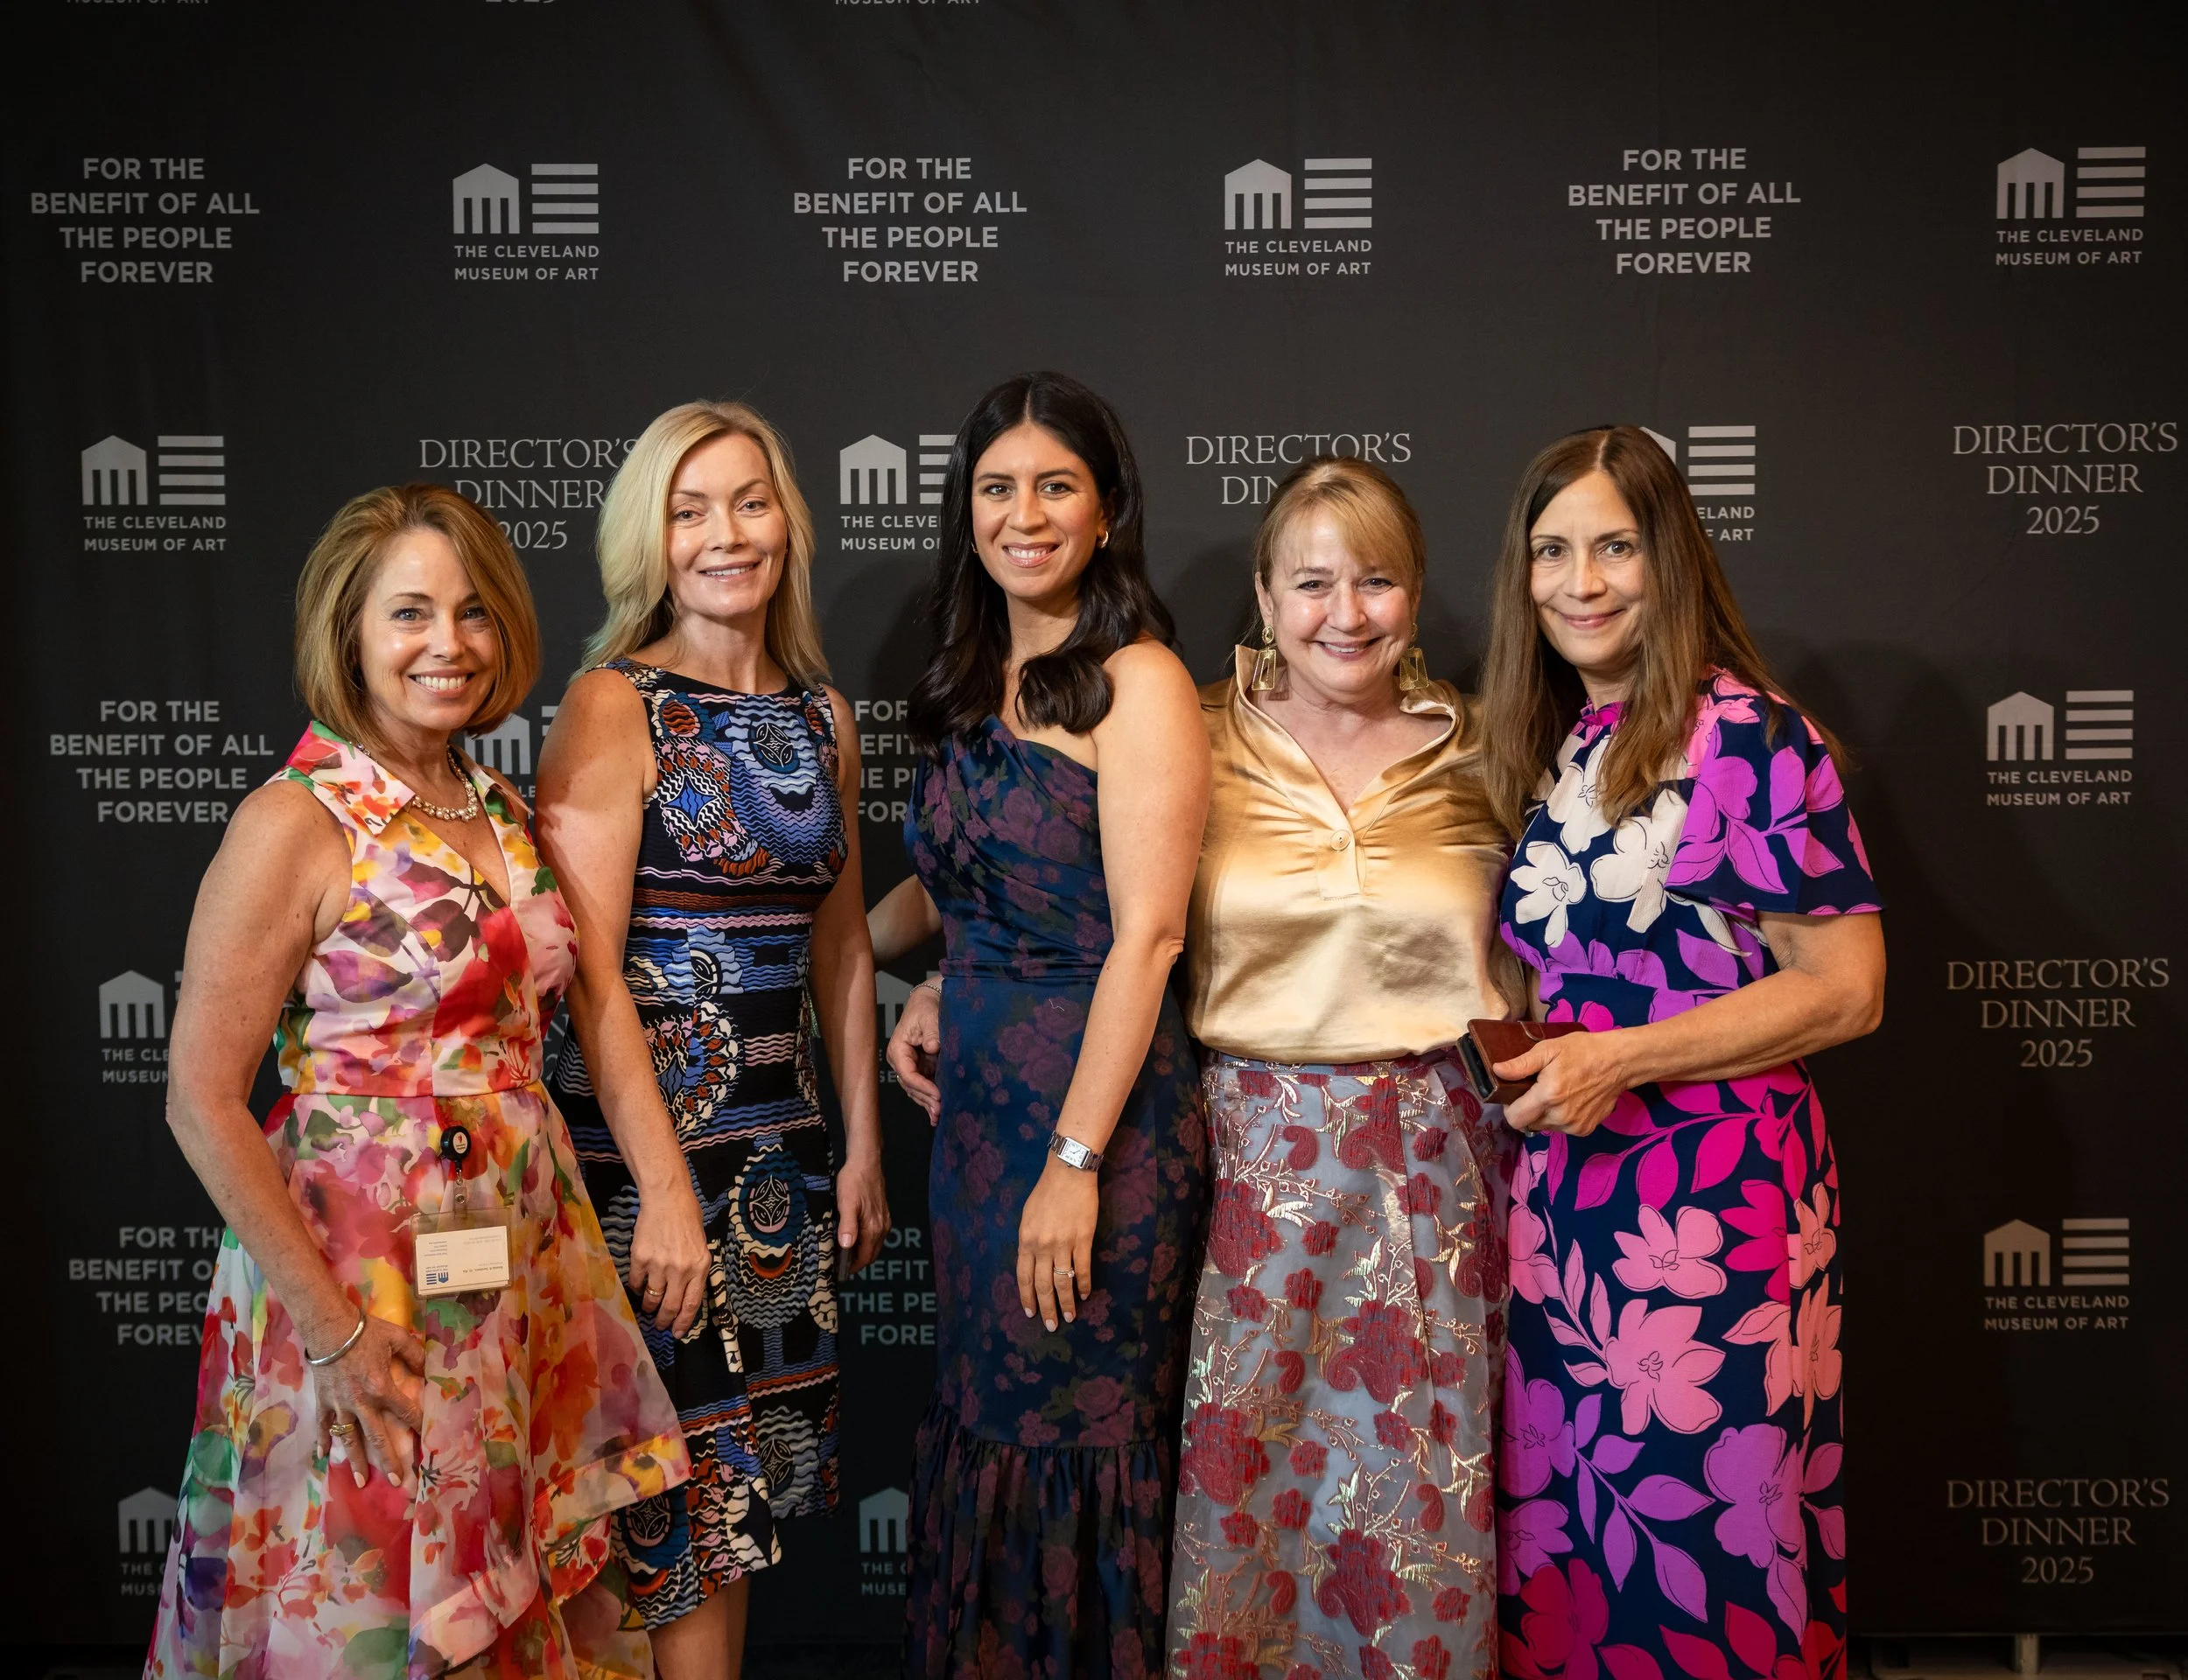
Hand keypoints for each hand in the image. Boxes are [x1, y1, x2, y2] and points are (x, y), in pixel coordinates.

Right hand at [314, 1314, 425, 1491]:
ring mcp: (340, 1405)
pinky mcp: (323, 1402)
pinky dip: (323, 1440)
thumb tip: (428, 1368)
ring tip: (361, 1481)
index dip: (418, 1424)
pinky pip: (323, 1426)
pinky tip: (323, 1456)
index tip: (427, 1439)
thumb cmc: (366, 1332)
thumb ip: (415, 1355)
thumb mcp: (397, 1338)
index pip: (406, 1411)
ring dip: (356, 1461)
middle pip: (378, 1437)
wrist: (329, 1328)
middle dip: (389, 1461)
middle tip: (398, 1482)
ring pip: (350, 1438)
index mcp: (382, 1388)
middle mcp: (362, 1403)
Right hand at [629, 1178, 710, 1335]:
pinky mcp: (640, 1258)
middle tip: (658, 1325)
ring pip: (652, 1298)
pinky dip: (637, 1288)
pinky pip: (636, 1282)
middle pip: (671, 1306)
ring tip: (648, 1308)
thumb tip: (686, 1292)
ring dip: (649, 1307)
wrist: (667, 1198)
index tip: (677, 1333)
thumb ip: (695, 1269)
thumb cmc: (688, 1218)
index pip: (692, 1304)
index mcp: (700, 1267)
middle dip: (663, 1320)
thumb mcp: (701, 1245)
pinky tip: (639, 1285)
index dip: (683, 1323)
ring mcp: (659, 1265)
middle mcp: (681, 1270)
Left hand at [835, 1148, 891, 1275]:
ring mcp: (884, 1220)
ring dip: (862, 1251)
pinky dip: (866, 1240)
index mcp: (873, 1228)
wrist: (866, 1161)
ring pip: (874, 1244)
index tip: (841, 1272)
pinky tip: (855, 1236)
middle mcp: (882, 1227)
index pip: (866, 1257)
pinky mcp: (883, 1213)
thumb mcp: (846, 1204)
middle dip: (858, 1261)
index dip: (853, 1267)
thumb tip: (847, 1247)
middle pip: (872, 1253)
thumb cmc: (853, 1182)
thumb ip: (848, 1226)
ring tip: (845, 1252)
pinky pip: (876, 1234)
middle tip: (840, 1264)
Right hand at [887, 982, 941, 1123]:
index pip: (907, 1073)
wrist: (929, 1003)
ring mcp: (910, 1066)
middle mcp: (900, 1061)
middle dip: (925, 1099)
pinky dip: (929, 1099)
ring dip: (927, 1103)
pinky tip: (936, 1113)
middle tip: (940, 1110)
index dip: (921, 1085)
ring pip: (915, 1090)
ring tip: (939, 1115)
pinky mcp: (920, 1068)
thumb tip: (933, 1047)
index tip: (937, 1094)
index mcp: (898, 1049)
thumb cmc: (926, 1009)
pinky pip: (923, 1087)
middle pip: (910, 1085)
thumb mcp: (929, 1017)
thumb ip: (931, 1033)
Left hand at [1015, 1157, 1097, 1330]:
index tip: (1031, 1313)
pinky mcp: (1083, 1239)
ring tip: (1070, 1316)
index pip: (1024, 1277)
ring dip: (1066, 1302)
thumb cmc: (1045, 1192)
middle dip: (1047, 1308)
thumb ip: (1028, 1240)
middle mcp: (1042, 1246)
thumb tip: (1031, 1262)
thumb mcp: (1027, 1216)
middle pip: (1043, 1285)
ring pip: (1064, 1281)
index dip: (1028, 1297)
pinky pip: (1083, 1268)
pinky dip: (1084, 1283)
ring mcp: (1063, 1244)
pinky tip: (1085, 1294)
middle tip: (1051, 1326)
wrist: (1068, 1173)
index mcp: (1026, 1240)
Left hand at [1498, 1030, 1630, 1136]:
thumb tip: (1497, 1071)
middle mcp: (1560, 1117)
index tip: (1515, 1094)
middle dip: (1526, 1110)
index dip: (1510, 1107)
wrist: (1618, 1062)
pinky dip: (1559, 1118)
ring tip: (1554, 1093)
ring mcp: (1574, 1126)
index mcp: (1548, 1096)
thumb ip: (1521, 1064)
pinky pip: (1562, 1129)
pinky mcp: (1585, 1130)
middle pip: (1528, 1124)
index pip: (1514, 1119)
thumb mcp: (1549, 1049)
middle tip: (1535, 1090)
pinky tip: (1569, 1100)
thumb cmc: (1582, 1051)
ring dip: (1543, 1114)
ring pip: (1544, 1127)